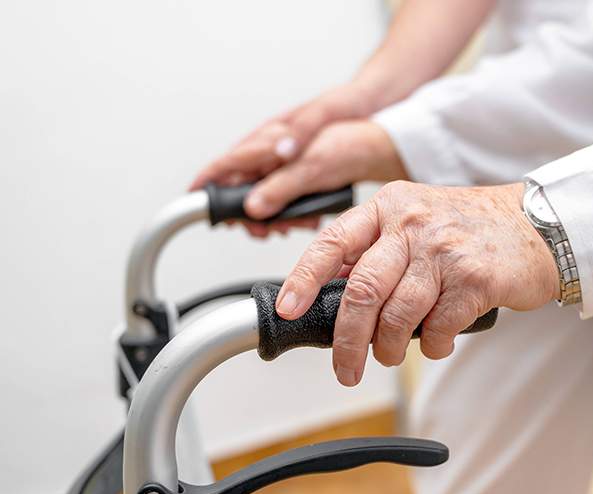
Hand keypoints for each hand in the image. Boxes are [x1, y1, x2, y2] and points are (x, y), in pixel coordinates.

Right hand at [194, 120, 406, 237]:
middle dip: (250, 212)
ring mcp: (282, 162)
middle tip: (263, 231)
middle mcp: (270, 150)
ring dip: (274, 215)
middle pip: (241, 185)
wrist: (377, 141)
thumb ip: (281, 185)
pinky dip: (290, 210)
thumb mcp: (314, 166)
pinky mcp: (296, 173)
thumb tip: (253, 207)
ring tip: (291, 227)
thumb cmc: (347, 140)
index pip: (226, 163)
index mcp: (268, 141)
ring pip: (263, 195)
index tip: (193, 200)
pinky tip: (306, 220)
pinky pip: (282, 196)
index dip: (206, 183)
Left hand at [275, 182, 559, 385]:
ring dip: (390, 348)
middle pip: (362, 290)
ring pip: (398, 316)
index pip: (332, 241)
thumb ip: (377, 247)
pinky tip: (438, 342)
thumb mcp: (418, 216)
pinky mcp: (476, 278)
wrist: (540, 224)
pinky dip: (433, 346)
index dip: (304, 278)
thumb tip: (332, 288)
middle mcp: (414, 222)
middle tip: (346, 368)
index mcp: (390, 205)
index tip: (289, 309)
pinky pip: (439, 328)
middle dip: (348, 340)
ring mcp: (445, 250)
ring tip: (393, 354)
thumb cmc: (473, 228)